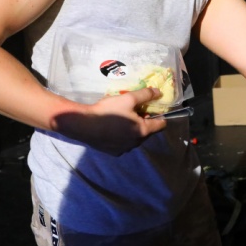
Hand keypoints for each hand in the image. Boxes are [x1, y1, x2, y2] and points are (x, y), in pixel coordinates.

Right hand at [53, 87, 167, 155]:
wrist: (84, 125)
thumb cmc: (108, 111)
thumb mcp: (128, 98)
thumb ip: (145, 95)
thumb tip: (159, 92)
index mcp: (143, 131)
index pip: (161, 125)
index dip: (160, 115)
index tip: (154, 108)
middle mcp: (136, 143)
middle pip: (147, 131)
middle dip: (144, 120)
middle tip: (135, 109)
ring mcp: (124, 149)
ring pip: (135, 137)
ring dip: (133, 128)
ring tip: (123, 117)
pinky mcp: (113, 152)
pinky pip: (123, 143)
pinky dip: (122, 136)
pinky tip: (113, 127)